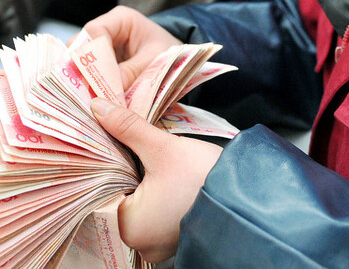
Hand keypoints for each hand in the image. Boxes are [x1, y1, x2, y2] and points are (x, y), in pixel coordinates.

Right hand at [85, 6, 181, 88]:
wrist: (179, 60)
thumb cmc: (171, 52)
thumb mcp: (157, 59)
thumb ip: (134, 71)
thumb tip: (113, 88)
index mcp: (121, 19)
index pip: (95, 30)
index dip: (93, 54)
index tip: (101, 77)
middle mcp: (107, 30)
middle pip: (81, 45)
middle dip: (84, 68)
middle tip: (91, 91)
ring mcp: (102, 48)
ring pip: (82, 61)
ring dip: (87, 79)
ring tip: (94, 97)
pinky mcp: (102, 64)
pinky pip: (90, 73)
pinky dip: (93, 86)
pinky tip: (98, 99)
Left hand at [92, 98, 222, 262]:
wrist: (250, 198)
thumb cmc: (206, 179)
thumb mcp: (162, 148)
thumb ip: (128, 128)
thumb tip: (98, 107)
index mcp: (130, 227)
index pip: (103, 189)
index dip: (105, 160)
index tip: (105, 137)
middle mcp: (141, 242)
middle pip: (121, 195)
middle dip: (124, 168)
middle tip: (124, 140)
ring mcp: (160, 242)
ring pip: (139, 201)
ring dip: (141, 179)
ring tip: (144, 155)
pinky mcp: (176, 235)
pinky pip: (156, 209)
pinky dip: (156, 191)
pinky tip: (160, 172)